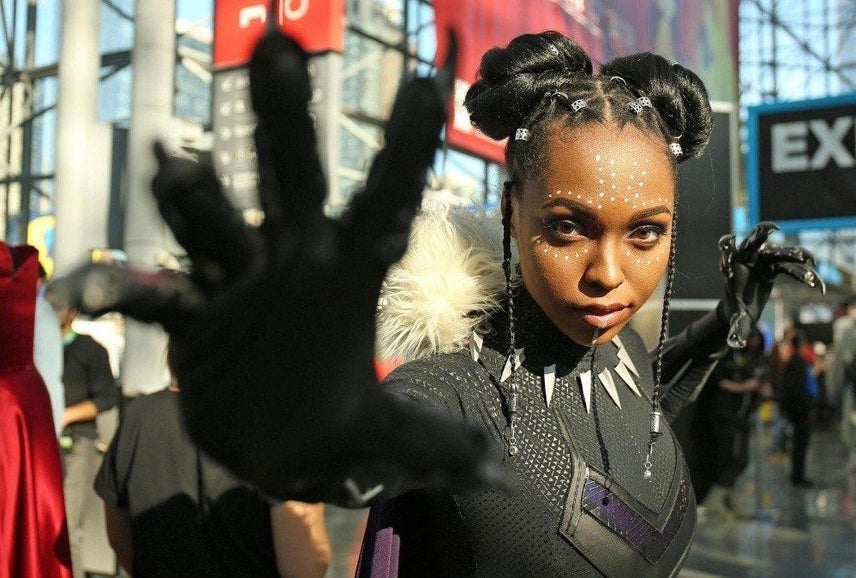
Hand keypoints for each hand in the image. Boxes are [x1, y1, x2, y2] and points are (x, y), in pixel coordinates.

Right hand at [56, 30, 496, 500]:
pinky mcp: (193, 317)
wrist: (267, 444)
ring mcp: (239, 280)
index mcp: (353, 270)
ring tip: (178, 171)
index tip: (429, 86)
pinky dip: (131, 291)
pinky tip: (96, 291)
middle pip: (292, 178)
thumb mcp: (386, 437)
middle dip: (284, 120)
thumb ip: (435, 447)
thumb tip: (496, 474)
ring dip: (198, 201)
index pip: (386, 202)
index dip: (406, 149)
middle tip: (277, 49)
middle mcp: (295, 259)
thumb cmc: (332, 421)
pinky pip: (158, 297)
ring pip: (217, 224)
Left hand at [718, 222, 823, 348]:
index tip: (730, 239)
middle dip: (762, 236)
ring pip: (780, 254)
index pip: (731, 250)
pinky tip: (820, 286)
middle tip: (772, 229)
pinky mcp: (776, 266)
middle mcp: (749, 259)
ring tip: (810, 259)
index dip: (730, 246)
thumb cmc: (738, 312)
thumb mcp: (738, 321)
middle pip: (756, 244)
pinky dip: (804, 274)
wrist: (744, 307)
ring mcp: (764, 260)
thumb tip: (736, 345)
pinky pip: (791, 267)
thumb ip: (737, 330)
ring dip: (794, 255)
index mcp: (734, 266)